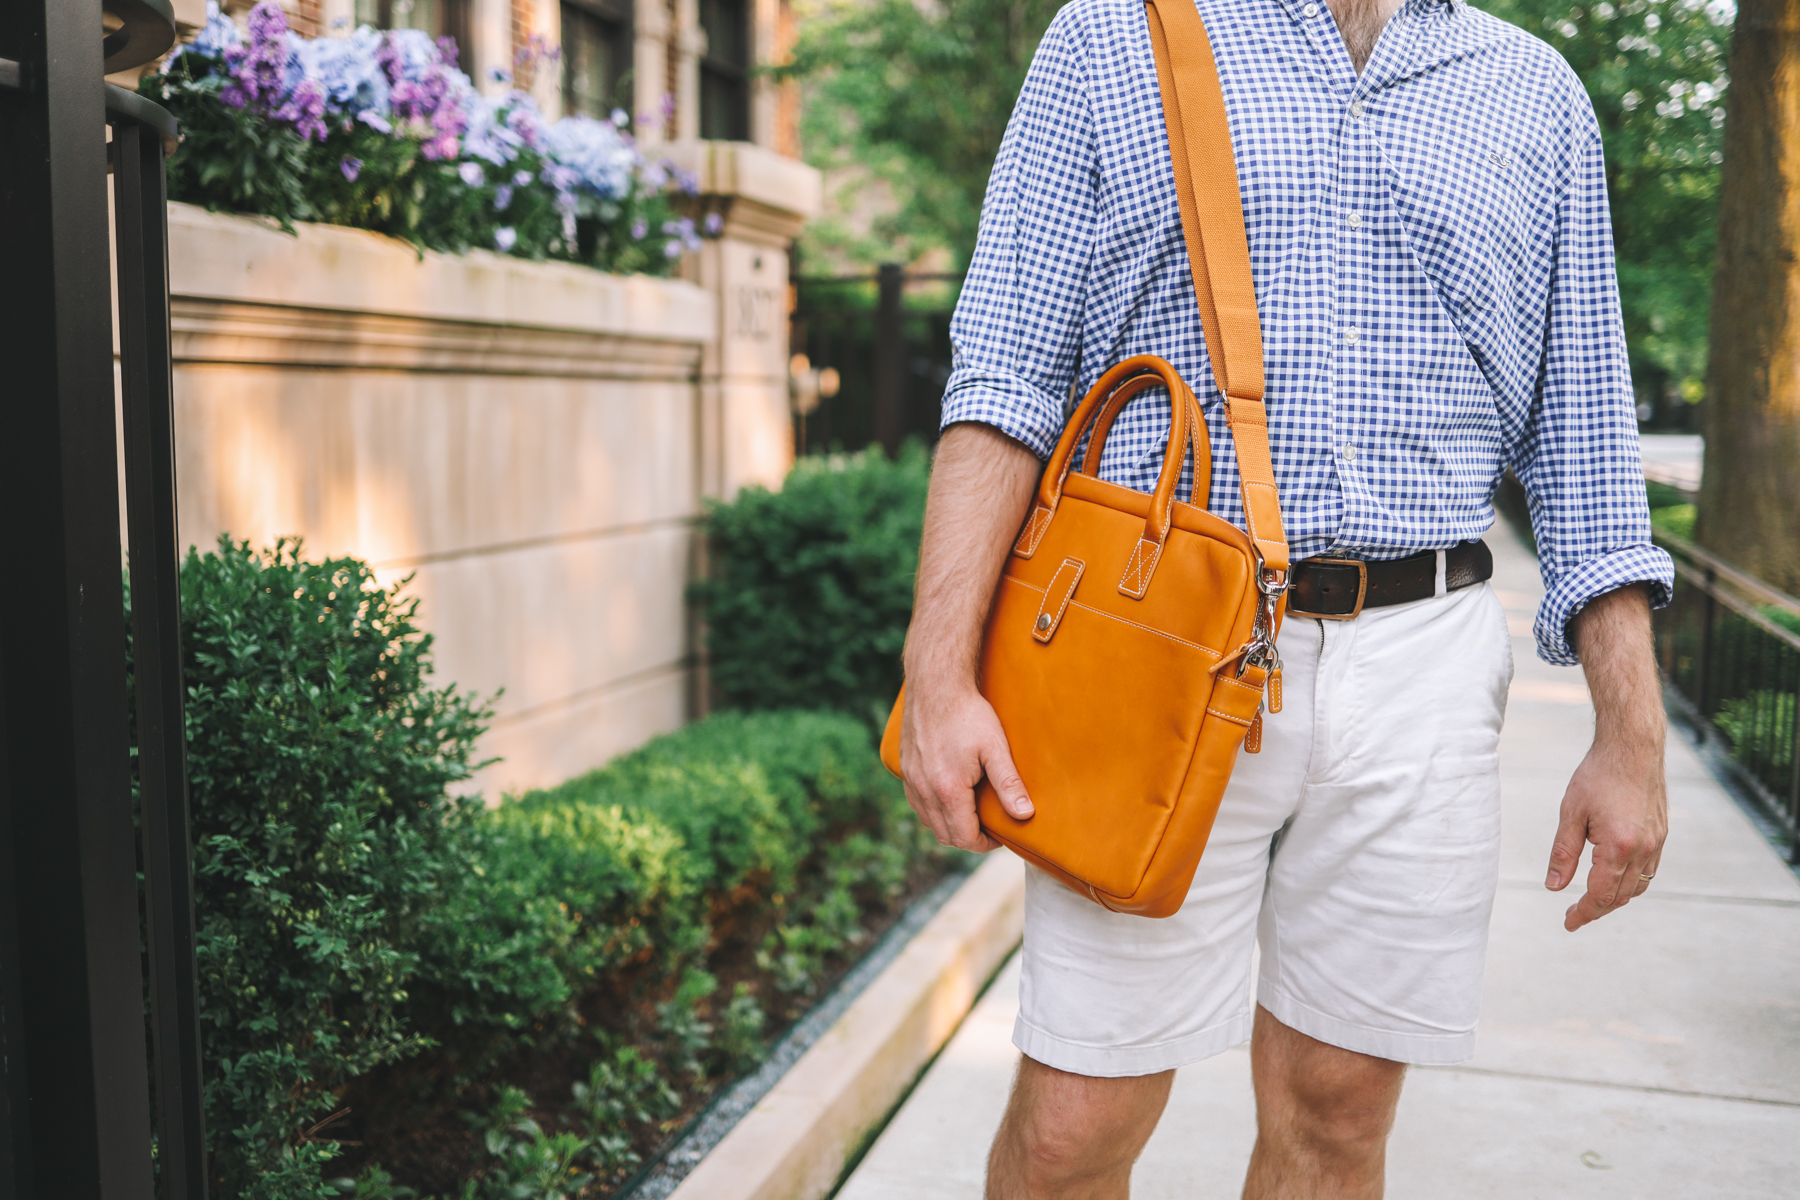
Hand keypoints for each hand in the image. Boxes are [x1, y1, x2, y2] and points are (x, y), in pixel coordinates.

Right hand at [899, 683, 1033, 853]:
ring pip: (929, 823)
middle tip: (989, 827)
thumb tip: (1025, 814)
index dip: (985, 843)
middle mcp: (924, 791)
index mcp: (948, 790)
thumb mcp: (995, 748)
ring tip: (972, 813)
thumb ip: (1009, 784)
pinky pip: (918, 805)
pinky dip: (934, 811)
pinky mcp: (905, 770)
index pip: (964, 837)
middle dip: (968, 838)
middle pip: (946, 836)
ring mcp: (911, 781)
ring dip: (950, 825)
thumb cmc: (968, 714)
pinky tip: (950, 798)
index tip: (999, 835)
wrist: (936, 685)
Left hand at [1545, 732, 1666, 930]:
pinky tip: (1614, 879)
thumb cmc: (1598, 776)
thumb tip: (1554, 887)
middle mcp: (1644, 850)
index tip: (1568, 923)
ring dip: (1615, 898)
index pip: (1600, 895)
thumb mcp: (1571, 814)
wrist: (1633, 748)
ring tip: (1591, 901)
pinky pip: (1648, 871)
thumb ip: (1563, 853)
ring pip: (1637, 886)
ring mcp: (1657, 843)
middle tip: (1573, 915)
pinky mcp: (1661, 834)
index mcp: (1619, 847)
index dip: (1583, 913)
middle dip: (1596, 909)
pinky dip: (1631, 883)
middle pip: (1620, 896)